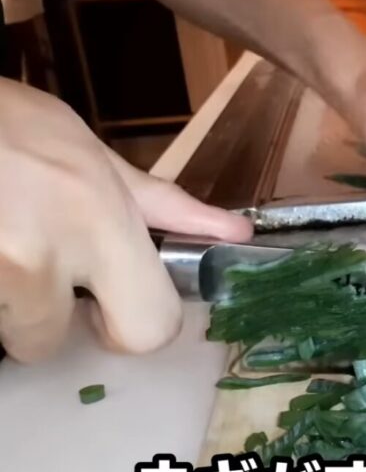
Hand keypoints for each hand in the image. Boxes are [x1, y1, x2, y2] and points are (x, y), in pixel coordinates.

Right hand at [0, 79, 251, 361]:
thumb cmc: (10, 125)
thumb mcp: (93, 156)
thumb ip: (163, 206)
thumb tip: (235, 233)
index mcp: (100, 224)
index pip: (149, 327)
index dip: (132, 326)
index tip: (106, 305)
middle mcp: (41, 256)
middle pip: (46, 346)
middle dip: (44, 326)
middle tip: (38, 278)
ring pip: (4, 328)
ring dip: (4, 297)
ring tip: (3, 238)